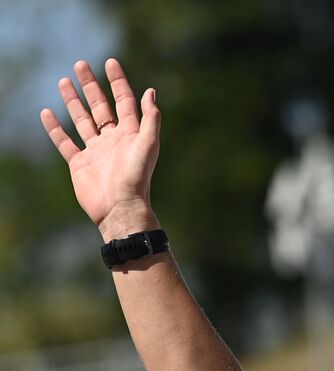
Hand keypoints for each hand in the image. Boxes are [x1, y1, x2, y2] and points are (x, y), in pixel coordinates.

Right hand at [40, 59, 160, 238]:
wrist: (119, 207)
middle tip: (80, 64)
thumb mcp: (147, 144)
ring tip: (64, 81)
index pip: (124, 101)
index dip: (118, 81)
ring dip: (73, 101)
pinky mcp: (80, 164)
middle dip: (91, 85)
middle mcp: (113, 140)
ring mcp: (95, 151)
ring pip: (82, 120)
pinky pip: (65, 142)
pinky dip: (55, 128)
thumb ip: (150, 118)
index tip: (110, 62)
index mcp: (130, 134)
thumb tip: (150, 91)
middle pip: (100, 106)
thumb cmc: (136, 177)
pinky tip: (47, 113)